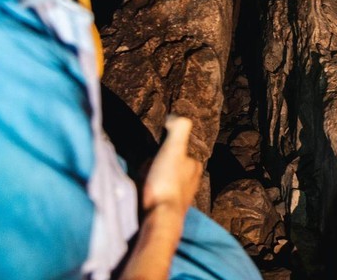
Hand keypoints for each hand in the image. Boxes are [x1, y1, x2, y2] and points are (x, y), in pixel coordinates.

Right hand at [119, 116, 202, 279]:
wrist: (159, 219)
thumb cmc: (167, 182)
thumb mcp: (175, 149)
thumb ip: (179, 128)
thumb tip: (175, 118)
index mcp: (195, 166)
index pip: (176, 150)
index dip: (162, 150)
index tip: (154, 156)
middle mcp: (191, 182)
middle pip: (167, 165)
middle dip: (155, 166)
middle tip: (147, 172)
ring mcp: (180, 198)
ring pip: (160, 180)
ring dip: (149, 180)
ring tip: (142, 184)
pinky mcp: (167, 210)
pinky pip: (154, 195)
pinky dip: (147, 193)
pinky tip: (141, 196)